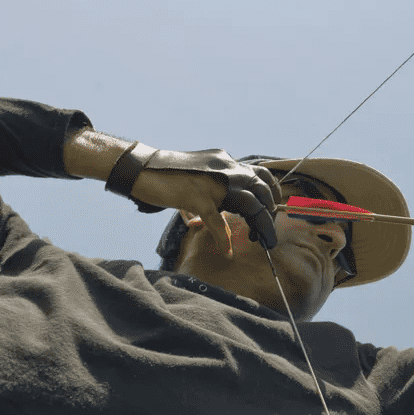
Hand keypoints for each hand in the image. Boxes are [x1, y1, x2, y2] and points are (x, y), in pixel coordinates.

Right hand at [129, 149, 279, 255]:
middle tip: (267, 229)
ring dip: (259, 223)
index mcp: (227, 163)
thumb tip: (225, 213)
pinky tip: (228, 251)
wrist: (140, 167)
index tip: (272, 209)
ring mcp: (213, 184)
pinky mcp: (198, 198)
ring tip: (259, 239)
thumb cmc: (168, 174)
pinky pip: (218, 222)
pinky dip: (224, 239)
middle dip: (270, 210)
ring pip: (249, 203)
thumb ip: (218, 189)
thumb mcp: (201, 175)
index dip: (271, 193)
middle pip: (261, 189)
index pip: (261, 175)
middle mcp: (225, 169)